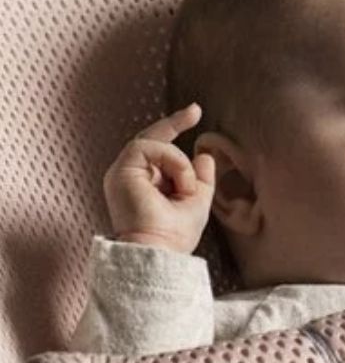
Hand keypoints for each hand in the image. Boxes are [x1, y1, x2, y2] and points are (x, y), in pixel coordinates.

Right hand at [102, 104, 215, 252]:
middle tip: (195, 110)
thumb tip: (205, 155)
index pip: (156, 149)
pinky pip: (149, 148)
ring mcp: (122, 172)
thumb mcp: (196, 201)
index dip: (173, 128)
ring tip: (185, 189)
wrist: (159, 252)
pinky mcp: (121, 170)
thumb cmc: (175, 236)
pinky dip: (172, 162)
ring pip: (154, 144)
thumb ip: (200, 179)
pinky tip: (179, 184)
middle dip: (173, 123)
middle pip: (150, 139)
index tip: (194, 112)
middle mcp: (129, 176)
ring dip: (179, 164)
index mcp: (144, 183)